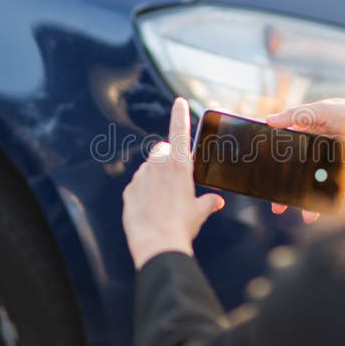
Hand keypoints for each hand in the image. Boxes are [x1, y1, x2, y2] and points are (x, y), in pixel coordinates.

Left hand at [122, 98, 224, 268]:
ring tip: (164, 201)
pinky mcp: (129, 191)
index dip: (180, 114)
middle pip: (163, 150)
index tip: (179, 101)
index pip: (180, 132)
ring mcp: (141, 178)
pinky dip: (144, 192)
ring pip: (149, 168)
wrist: (157, 244)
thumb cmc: (181, 226)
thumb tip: (215, 201)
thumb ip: (208, 202)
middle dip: (169, 158)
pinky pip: (138, 185)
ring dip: (156, 176)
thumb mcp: (200, 212)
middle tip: (177, 179)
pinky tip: (151, 209)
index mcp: (179, 165)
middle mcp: (158, 166)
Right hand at [265, 98, 344, 221]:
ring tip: (308, 216)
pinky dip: (342, 200)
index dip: (277, 169)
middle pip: (301, 175)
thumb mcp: (321, 110)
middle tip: (280, 208)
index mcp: (309, 136)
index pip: (287, 154)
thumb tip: (268, 120)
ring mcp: (335, 164)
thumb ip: (295, 115)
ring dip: (314, 204)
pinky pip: (343, 190)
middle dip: (291, 192)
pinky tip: (339, 207)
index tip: (268, 184)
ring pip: (320, 187)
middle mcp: (320, 151)